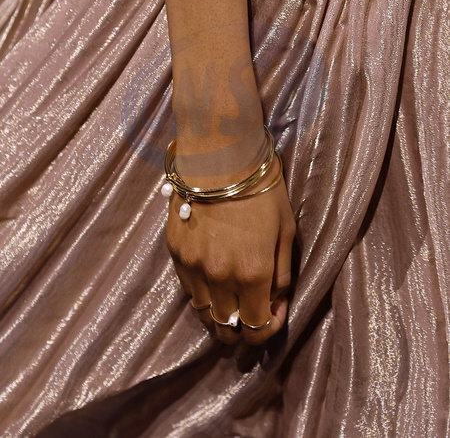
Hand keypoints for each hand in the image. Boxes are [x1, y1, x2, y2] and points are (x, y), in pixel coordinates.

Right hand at [165, 154, 296, 344]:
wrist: (221, 157)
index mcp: (253, 274)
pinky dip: (202, 290)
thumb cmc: (261, 191)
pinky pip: (188, 287)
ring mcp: (192, 266)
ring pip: (203, 312)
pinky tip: (213, 272)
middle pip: (225, 328)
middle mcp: (219, 278)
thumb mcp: (286, 231)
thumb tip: (274, 300)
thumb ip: (281, 274)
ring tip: (232, 292)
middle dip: (242, 328)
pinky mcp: (174, 252)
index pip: (255, 329)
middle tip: (252, 308)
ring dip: (220, 311)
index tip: (274, 310)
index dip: (268, 328)